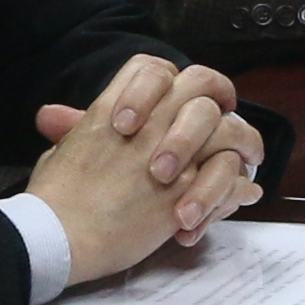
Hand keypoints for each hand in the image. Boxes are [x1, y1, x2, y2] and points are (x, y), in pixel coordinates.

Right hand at [29, 53, 258, 279]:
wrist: (60, 235)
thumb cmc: (54, 197)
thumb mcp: (61, 150)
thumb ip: (74, 129)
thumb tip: (53, 117)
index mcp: (116, 108)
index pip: (156, 69)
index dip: (176, 77)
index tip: (187, 94)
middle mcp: (150, 124)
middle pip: (201, 86)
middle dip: (222, 94)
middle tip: (231, 111)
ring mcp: (173, 156)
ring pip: (227, 130)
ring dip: (243, 141)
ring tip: (250, 156)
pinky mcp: (186, 192)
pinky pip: (230, 178)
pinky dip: (240, 186)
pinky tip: (244, 192)